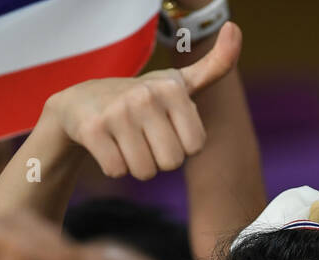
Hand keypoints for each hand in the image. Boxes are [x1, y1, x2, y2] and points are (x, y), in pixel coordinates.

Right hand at [43, 20, 240, 180]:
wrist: (82, 101)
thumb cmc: (142, 99)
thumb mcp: (179, 82)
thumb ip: (215, 65)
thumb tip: (235, 29)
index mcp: (172, 87)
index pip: (195, 147)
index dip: (181, 145)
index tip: (166, 127)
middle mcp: (145, 96)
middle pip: (171, 162)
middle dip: (159, 159)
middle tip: (144, 137)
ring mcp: (117, 112)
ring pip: (144, 171)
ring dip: (136, 165)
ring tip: (126, 140)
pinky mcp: (92, 130)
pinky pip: (117, 171)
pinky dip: (113, 166)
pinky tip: (107, 144)